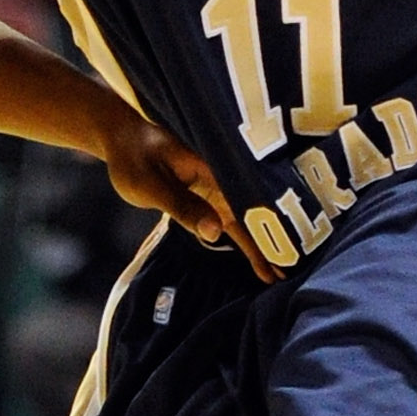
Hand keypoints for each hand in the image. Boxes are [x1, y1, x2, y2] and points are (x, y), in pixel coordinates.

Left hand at [98, 110, 275, 281]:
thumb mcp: (151, 184)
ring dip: (264, 244)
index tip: (287, 254)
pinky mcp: (213, 194)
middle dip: (275, 242)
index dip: (270, 227)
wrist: (124, 138)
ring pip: (249, 218)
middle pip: (257, 211)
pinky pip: (235, 218)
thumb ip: (183, 206)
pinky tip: (258, 258)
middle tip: (293, 277)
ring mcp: (222, 185)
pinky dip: (246, 238)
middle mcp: (225, 174)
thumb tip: (214, 233)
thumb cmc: (133, 157)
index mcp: (217, 165)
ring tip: (280, 276)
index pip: (251, 200)